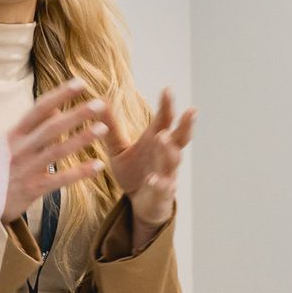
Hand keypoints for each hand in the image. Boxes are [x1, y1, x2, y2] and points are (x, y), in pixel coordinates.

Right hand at [1, 82, 107, 224]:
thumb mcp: (10, 144)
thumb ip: (33, 127)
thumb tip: (57, 108)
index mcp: (14, 134)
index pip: (39, 109)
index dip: (60, 95)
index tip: (80, 83)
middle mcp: (19, 148)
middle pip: (51, 127)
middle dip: (76, 114)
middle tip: (99, 103)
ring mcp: (25, 168)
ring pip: (57, 151)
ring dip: (81, 139)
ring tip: (103, 128)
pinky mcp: (32, 189)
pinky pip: (60, 179)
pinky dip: (79, 172)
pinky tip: (98, 165)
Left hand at [106, 87, 195, 227]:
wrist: (140, 203)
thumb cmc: (133, 172)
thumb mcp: (118, 149)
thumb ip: (110, 128)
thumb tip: (99, 101)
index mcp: (156, 141)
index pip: (165, 119)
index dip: (168, 105)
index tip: (168, 89)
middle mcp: (165, 155)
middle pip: (180, 138)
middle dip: (185, 125)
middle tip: (191, 111)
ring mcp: (167, 173)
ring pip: (173, 160)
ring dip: (169, 149)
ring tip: (163, 137)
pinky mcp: (161, 192)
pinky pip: (162, 187)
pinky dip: (158, 182)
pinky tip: (152, 179)